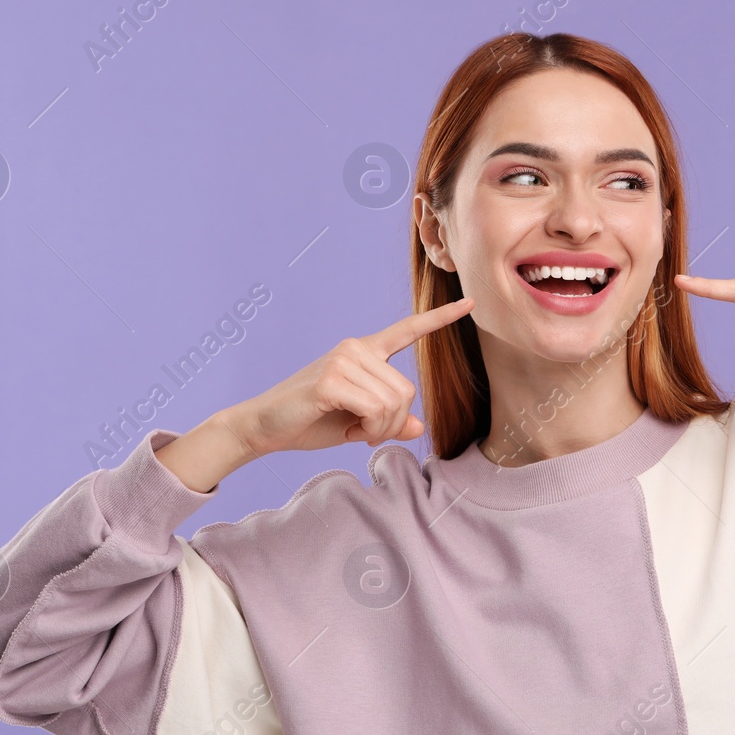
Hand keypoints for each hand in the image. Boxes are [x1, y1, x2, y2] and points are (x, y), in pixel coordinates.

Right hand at [237, 297, 475, 454]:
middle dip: (394, 421)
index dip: (440, 318)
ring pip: (394, 402)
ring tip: (358, 429)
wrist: (265, 427)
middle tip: (369, 432)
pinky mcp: (331, 378)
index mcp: (365, 352)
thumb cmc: (311, 421)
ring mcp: (343, 359)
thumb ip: (390, 421)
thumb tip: (419, 426)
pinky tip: (352, 430)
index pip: (407, 330)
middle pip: (407, 390)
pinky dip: (371, 428)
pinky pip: (376, 408)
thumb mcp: (360, 423)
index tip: (470, 302)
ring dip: (382, 428)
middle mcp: (356, 348)